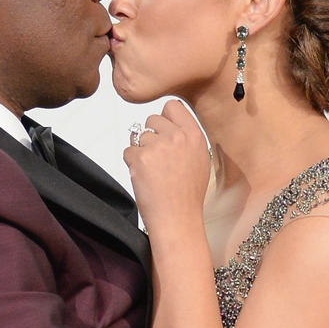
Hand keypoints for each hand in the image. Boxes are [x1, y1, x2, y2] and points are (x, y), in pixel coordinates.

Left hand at [123, 100, 211, 237]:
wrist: (177, 220)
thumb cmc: (187, 196)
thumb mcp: (200, 161)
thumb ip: (187, 138)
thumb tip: (171, 123)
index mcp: (194, 136)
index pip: (172, 106)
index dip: (165, 119)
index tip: (164, 133)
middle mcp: (177, 137)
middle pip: (152, 119)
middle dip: (150, 136)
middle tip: (158, 160)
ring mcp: (158, 147)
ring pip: (138, 136)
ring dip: (141, 152)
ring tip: (154, 173)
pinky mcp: (141, 159)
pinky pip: (128, 151)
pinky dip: (132, 164)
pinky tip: (145, 178)